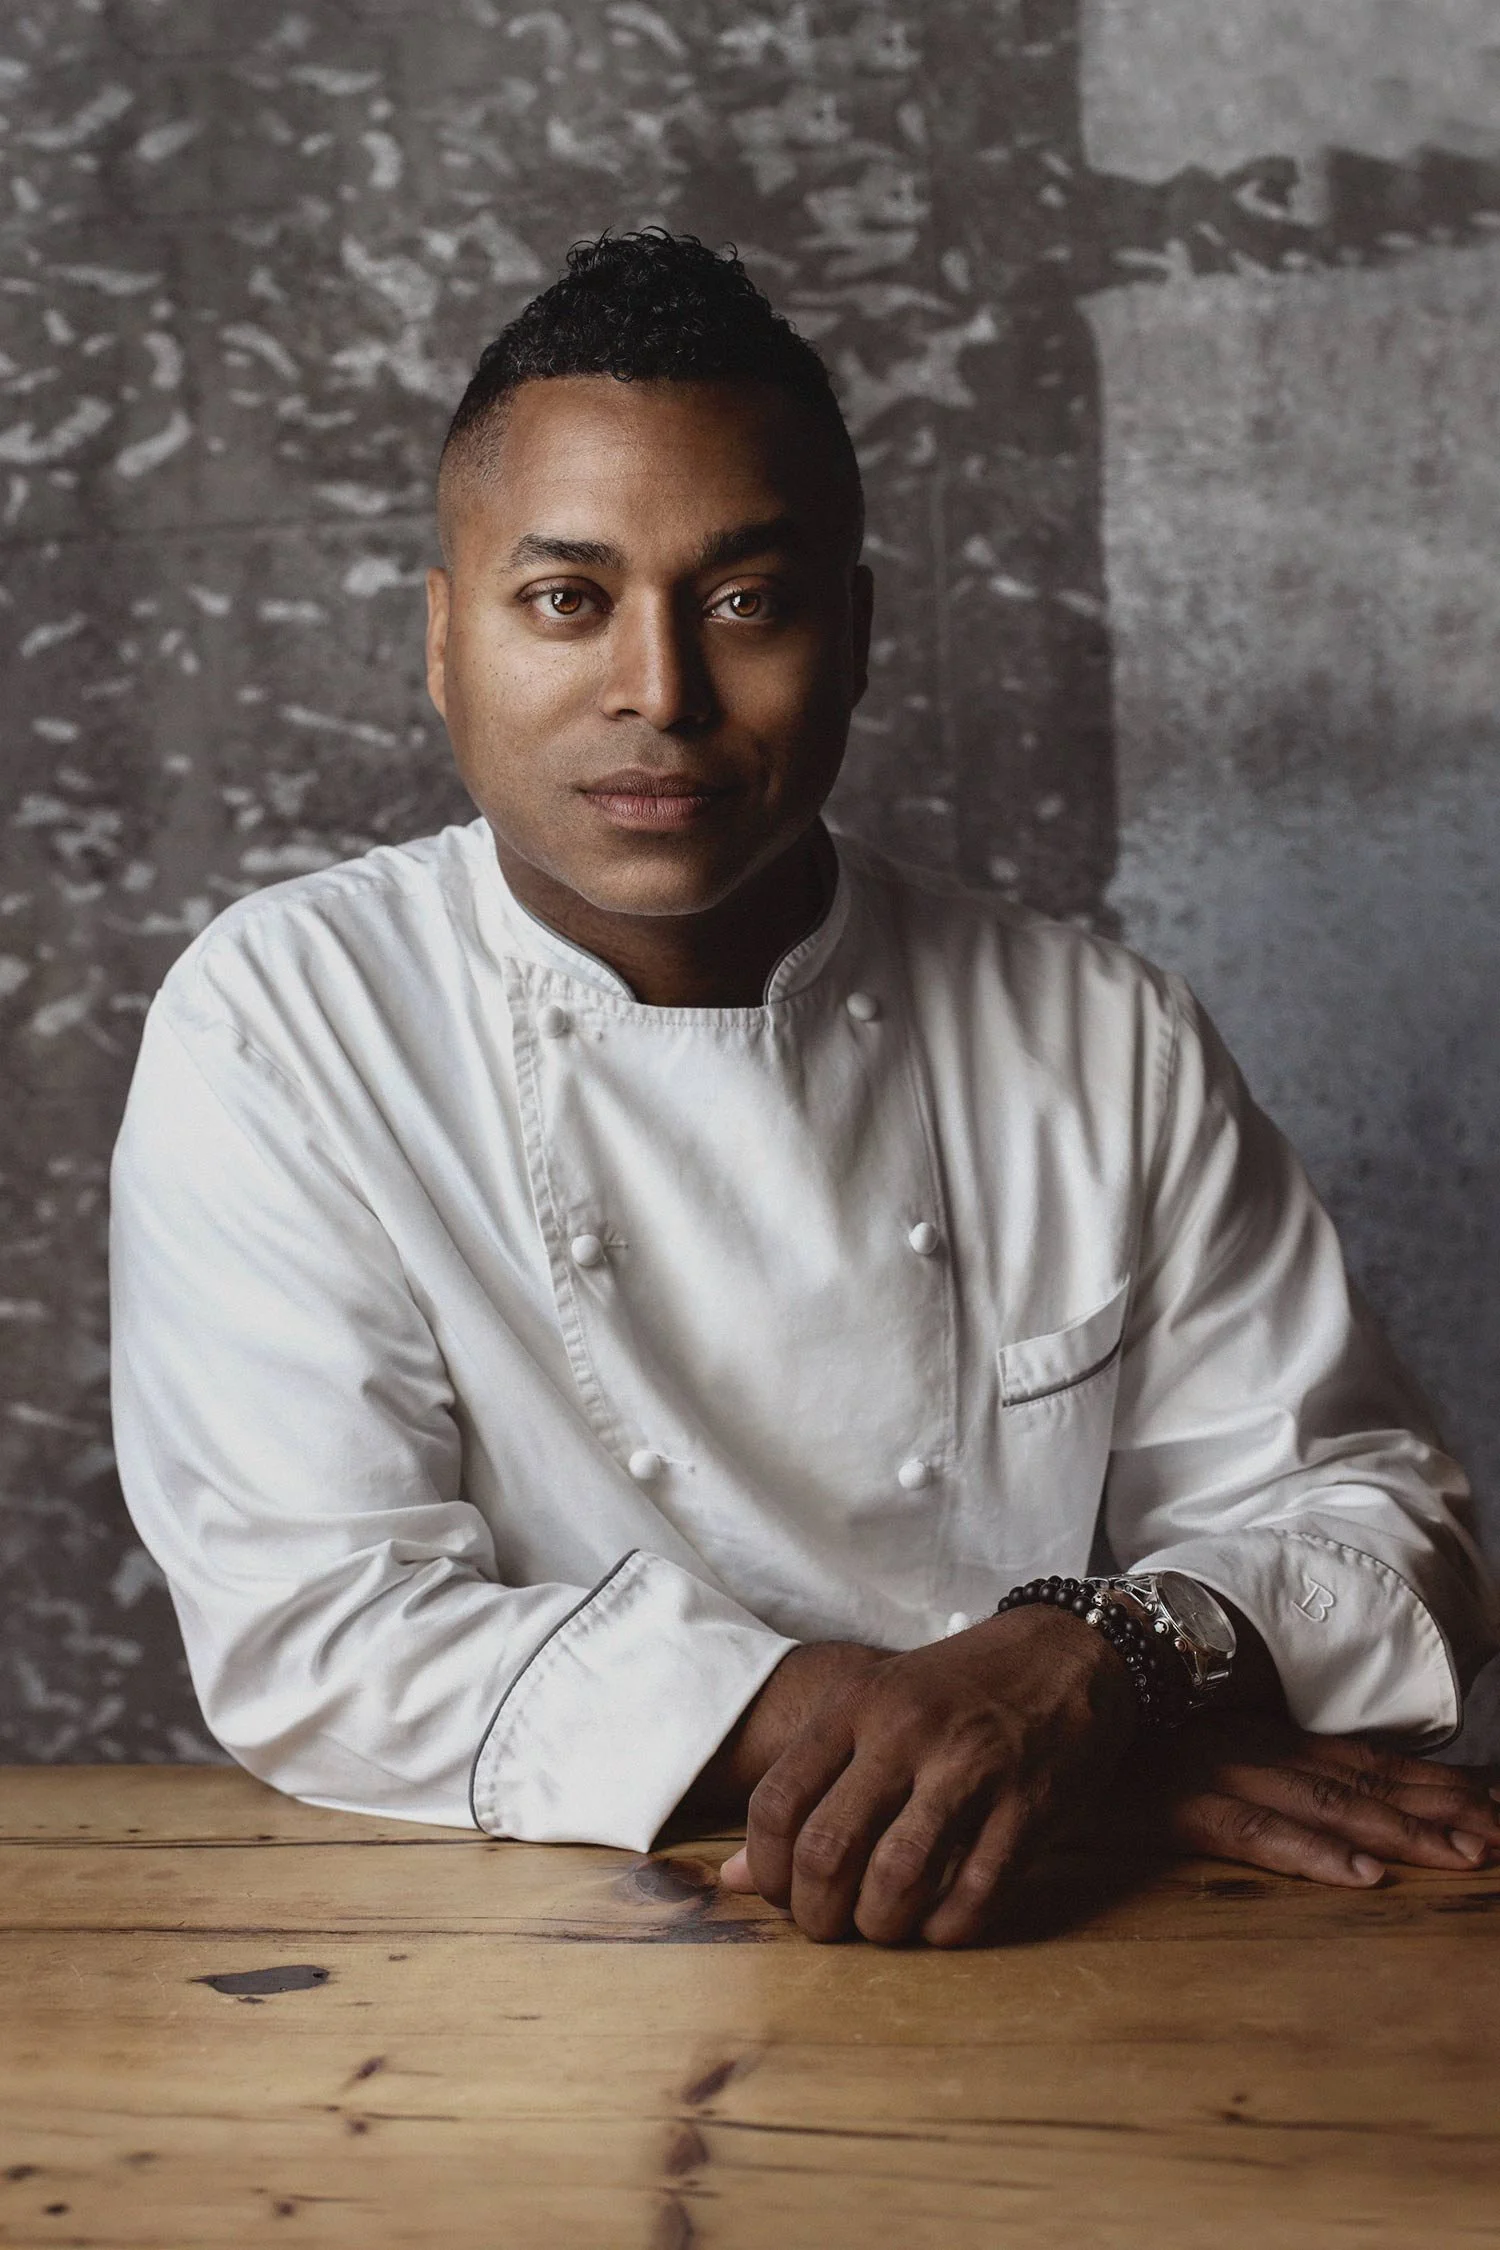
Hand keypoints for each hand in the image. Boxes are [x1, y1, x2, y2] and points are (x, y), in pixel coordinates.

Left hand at [718, 1606, 1136, 1945]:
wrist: (1065, 1653)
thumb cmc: (954, 1688)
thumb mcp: (871, 1707)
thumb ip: (806, 1782)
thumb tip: (735, 1876)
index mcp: (856, 1703)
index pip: (777, 1802)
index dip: (766, 1868)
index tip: (778, 1892)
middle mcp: (906, 1732)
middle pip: (828, 1850)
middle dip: (815, 1913)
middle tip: (826, 1925)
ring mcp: (971, 1769)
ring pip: (896, 1879)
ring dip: (879, 1926)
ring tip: (880, 1926)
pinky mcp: (1028, 1806)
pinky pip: (975, 1894)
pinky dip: (946, 1929)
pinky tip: (939, 1926)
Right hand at [1138, 1714, 1499, 1884]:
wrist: (1037, 1695)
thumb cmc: (1109, 1734)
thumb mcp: (1187, 1744)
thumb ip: (1241, 1768)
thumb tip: (1301, 1796)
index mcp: (1262, 1738)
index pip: (1366, 1763)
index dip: (1433, 1786)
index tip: (1494, 1807)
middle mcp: (1254, 1749)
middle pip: (1366, 1784)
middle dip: (1442, 1811)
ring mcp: (1220, 1773)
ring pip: (1330, 1807)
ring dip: (1401, 1833)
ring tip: (1463, 1858)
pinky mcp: (1179, 1805)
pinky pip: (1257, 1833)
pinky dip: (1312, 1854)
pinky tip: (1360, 1876)